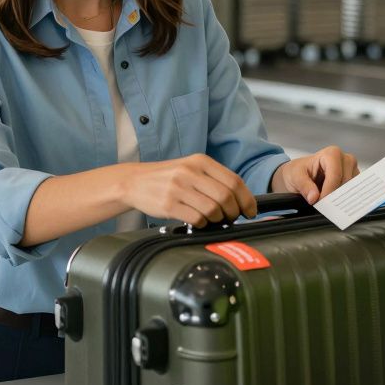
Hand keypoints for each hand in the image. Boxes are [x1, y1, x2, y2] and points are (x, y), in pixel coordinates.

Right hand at [119, 154, 256, 226]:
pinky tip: (199, 221)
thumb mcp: (190, 168)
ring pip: (213, 209)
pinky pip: (196, 218)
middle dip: (234, 212)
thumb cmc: (167, 177)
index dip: (246, 199)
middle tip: (231, 218)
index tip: (250, 210)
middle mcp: (190, 172)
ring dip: (218, 219)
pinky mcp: (169, 205)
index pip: (234, 180)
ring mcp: (178, 188)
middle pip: (226, 196)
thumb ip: (213, 179)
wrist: (134, 181)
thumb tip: (240, 199)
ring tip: (214, 219)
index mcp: (200, 161)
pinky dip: (203, 224)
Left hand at [273, 146, 358, 204]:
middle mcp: (345, 159)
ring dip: (340, 198)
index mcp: (332, 154)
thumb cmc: (299, 171)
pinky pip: (353, 192)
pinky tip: (334, 203)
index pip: (335, 174)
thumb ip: (304, 186)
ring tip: (327, 205)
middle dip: (334, 195)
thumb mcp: (295, 176)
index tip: (321, 201)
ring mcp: (351, 170)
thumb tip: (314, 197)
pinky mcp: (353, 180)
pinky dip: (344, 199)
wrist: (300, 175)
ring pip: (351, 188)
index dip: (329, 189)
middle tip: (323, 206)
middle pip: (345, 181)